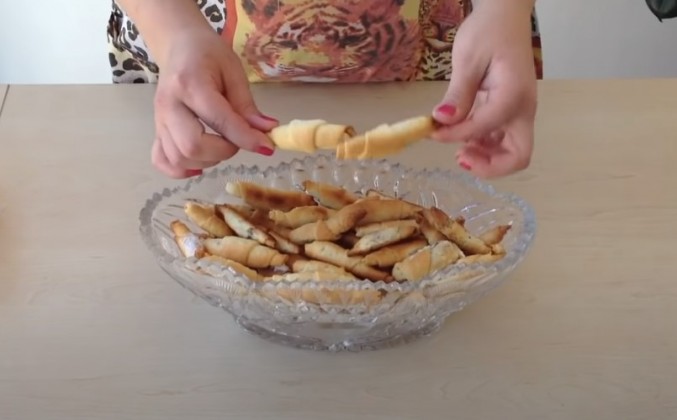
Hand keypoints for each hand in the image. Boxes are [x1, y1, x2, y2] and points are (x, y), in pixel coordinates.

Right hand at [151, 28, 277, 177]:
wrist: (178, 46)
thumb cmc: (208, 54)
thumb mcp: (233, 71)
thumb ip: (247, 106)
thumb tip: (266, 132)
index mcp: (190, 84)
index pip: (219, 120)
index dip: (245, 138)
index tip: (266, 146)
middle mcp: (169, 105)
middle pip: (192, 146)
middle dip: (223, 151)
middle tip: (236, 140)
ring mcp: (159, 120)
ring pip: (178, 158)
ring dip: (207, 161)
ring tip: (220, 146)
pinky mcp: (156, 130)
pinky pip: (162, 160)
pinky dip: (181, 169)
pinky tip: (199, 163)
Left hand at [431, 3, 536, 178]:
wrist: (504, 17)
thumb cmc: (489, 31)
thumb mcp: (468, 58)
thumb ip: (458, 92)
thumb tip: (442, 119)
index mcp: (514, 95)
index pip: (486, 128)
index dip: (456, 135)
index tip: (432, 131)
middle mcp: (522, 109)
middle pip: (518, 156)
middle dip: (489, 165)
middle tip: (459, 156)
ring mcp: (518, 113)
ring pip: (511, 152)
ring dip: (485, 157)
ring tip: (456, 148)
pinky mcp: (508, 112)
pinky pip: (501, 140)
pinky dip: (483, 146)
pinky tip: (462, 137)